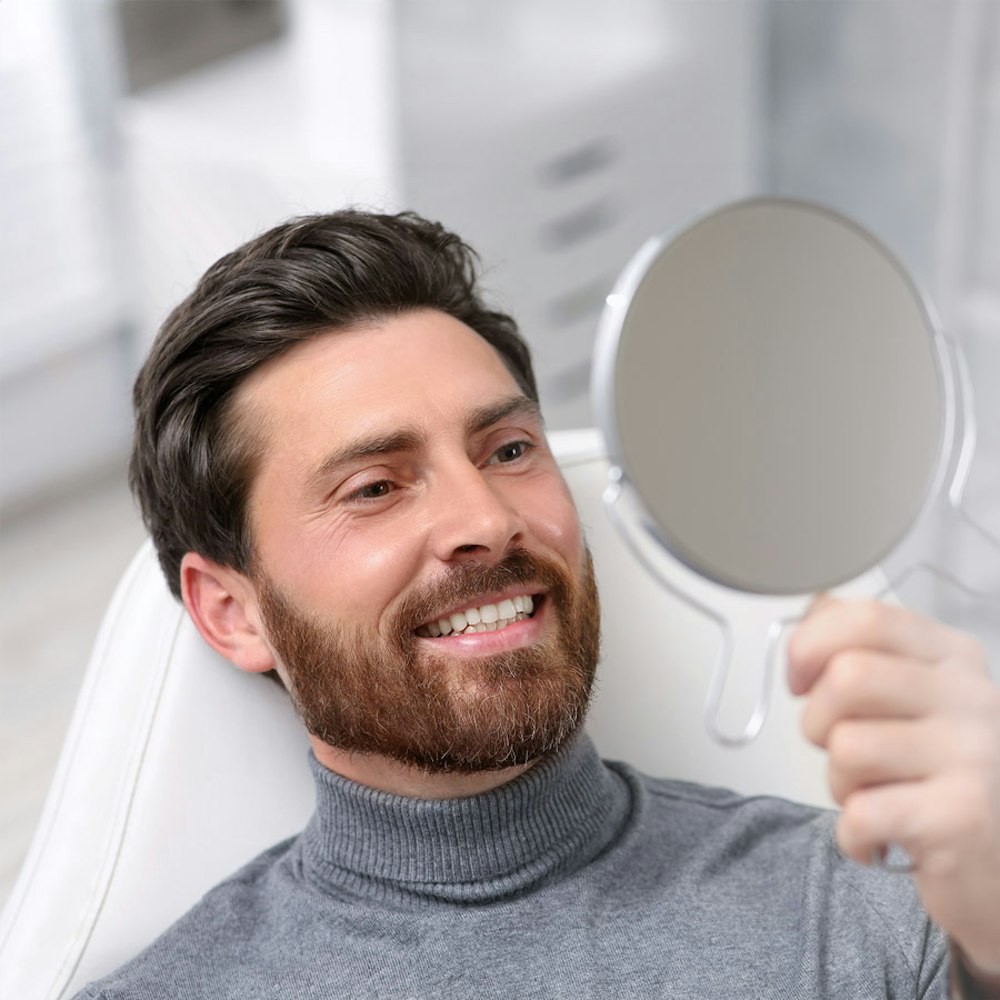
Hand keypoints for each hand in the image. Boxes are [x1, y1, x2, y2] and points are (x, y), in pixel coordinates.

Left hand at [787, 598, 999, 978]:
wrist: (997, 867)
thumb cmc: (936, 776)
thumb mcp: (908, 696)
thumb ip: (860, 647)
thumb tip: (813, 610)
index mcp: (952, 656)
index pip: (866, 618)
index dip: (810, 645)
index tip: (800, 681)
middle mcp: (971, 697)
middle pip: (847, 677)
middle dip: (817, 721)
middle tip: (841, 751)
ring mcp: (974, 756)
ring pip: (846, 747)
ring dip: (839, 784)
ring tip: (875, 797)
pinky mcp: (961, 818)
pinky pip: (859, 813)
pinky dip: (852, 835)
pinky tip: (882, 837)